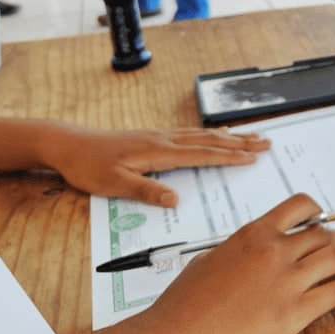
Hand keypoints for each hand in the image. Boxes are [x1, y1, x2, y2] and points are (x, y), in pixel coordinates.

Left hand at [42, 127, 270, 205]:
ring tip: (252, 135)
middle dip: (240, 142)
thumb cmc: (88, 165)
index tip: (253, 156)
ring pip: (203, 135)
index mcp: (159, 151)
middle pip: (210, 140)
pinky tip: (216, 135)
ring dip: (230, 136)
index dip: (229, 155)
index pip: (202, 153)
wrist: (68, 144)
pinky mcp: (154, 137)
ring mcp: (160, 136)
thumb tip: (175, 200)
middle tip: (266, 142)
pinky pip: (192, 133)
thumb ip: (145, 191)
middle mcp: (164, 140)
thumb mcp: (113, 184)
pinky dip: (211, 134)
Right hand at [131, 195, 334, 333]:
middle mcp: (275, 251)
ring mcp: (287, 281)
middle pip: (323, 234)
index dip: (319, 210)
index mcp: (254, 234)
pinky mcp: (294, 313)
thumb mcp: (210, 258)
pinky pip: (334, 293)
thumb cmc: (184, 303)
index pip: (299, 207)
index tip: (327, 216)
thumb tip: (253, 249)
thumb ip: (240, 249)